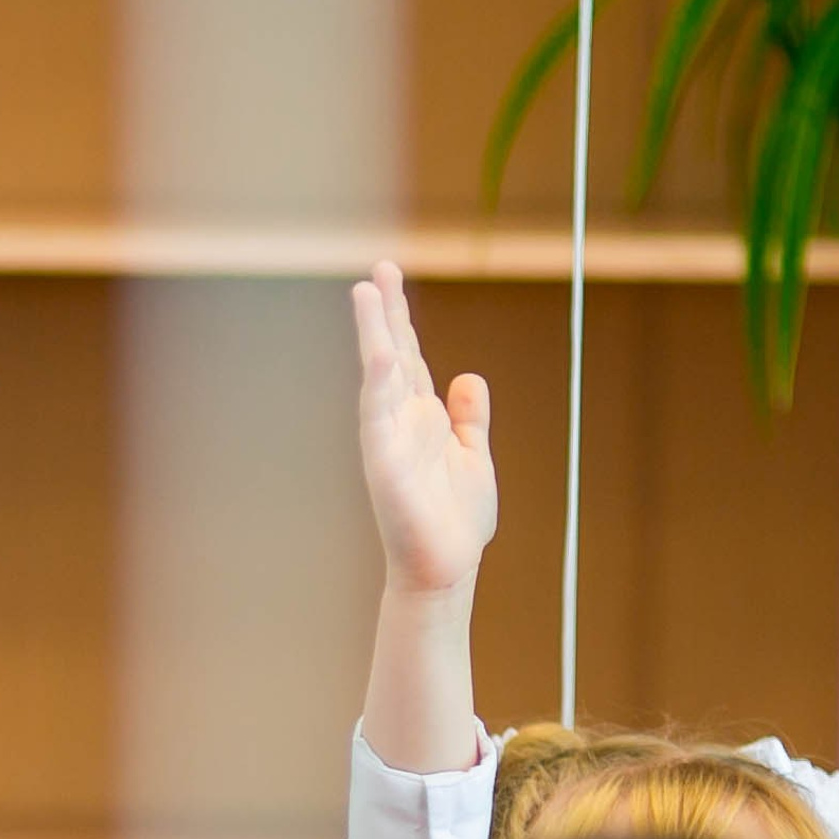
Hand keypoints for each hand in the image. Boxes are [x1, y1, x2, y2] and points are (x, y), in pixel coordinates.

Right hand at [353, 262, 495, 599]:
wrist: (445, 568)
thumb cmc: (456, 520)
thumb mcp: (473, 455)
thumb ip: (470, 417)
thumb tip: (468, 376)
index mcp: (423, 417)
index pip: (409, 356)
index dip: (401, 317)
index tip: (389, 277)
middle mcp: (401, 422)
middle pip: (392, 354)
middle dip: (384, 312)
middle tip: (377, 270)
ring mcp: (389, 439)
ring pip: (379, 375)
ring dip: (372, 334)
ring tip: (365, 293)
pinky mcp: (385, 463)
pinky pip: (378, 416)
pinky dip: (377, 383)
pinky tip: (377, 353)